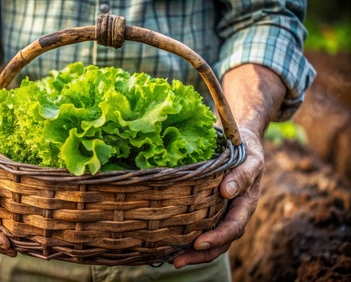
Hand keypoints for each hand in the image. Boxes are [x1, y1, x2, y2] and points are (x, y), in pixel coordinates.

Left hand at [173, 128, 262, 267]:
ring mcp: (221, 211)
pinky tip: (170, 240)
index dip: (217, 237)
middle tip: (177, 262)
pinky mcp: (209, 206)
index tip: (199, 243)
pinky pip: (200, 225)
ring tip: (172, 260)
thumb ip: (242, 174)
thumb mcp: (250, 158)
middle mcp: (233, 212)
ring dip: (192, 251)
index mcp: (245, 204)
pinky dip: (187, 235)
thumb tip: (227, 191)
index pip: (233, 227)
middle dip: (200, 254)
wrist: (241, 139)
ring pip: (210, 238)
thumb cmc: (247, 148)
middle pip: (220, 242)